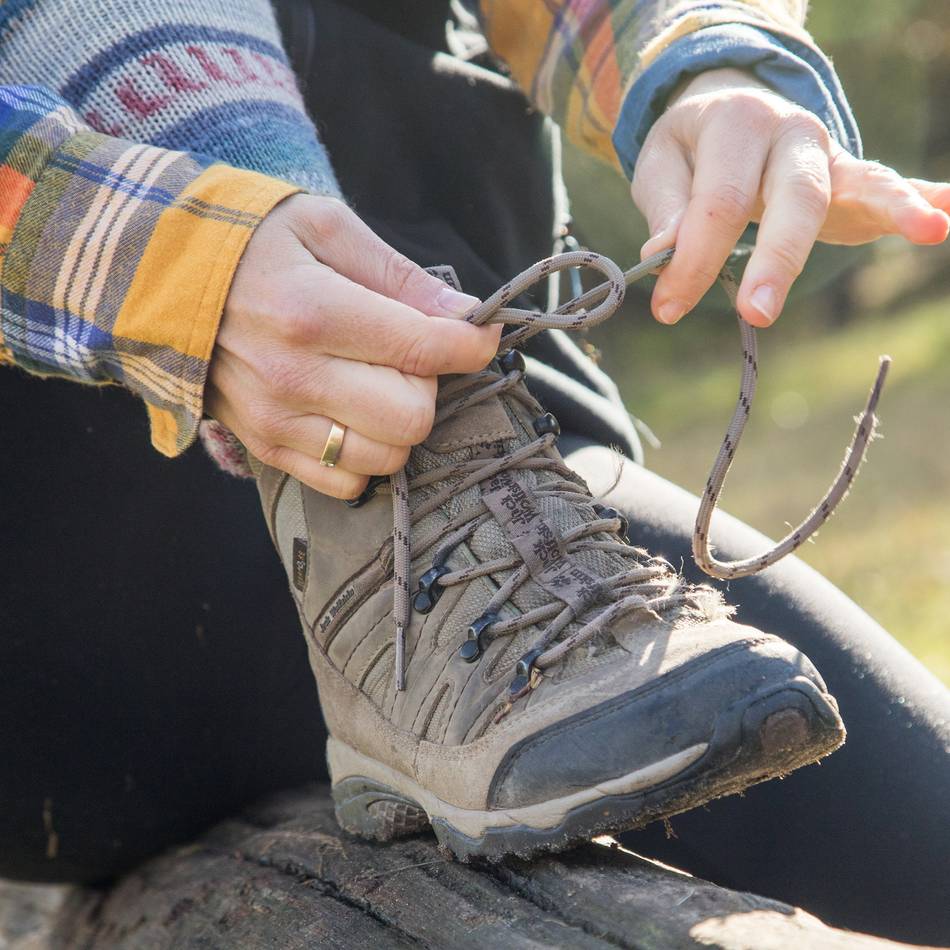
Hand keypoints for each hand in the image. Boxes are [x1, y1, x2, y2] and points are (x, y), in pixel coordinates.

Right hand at [206, 195, 499, 498]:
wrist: (155, 276)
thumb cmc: (249, 240)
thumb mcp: (325, 228)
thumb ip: (399, 276)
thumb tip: (467, 314)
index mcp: (313, 311)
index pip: (423, 349)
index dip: (470, 344)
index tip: (479, 335)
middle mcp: (294, 377)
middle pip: (412, 417)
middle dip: (428, 386)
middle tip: (408, 356)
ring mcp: (276, 421)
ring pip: (386, 458)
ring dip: (398, 423)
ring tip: (375, 383)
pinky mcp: (264, 447)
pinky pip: (346, 484)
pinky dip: (364, 455)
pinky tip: (349, 413)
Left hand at [632, 68, 949, 326]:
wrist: (728, 105)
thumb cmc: (691, 149)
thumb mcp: (662, 165)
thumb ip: (667, 207)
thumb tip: (664, 251)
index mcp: (736, 124)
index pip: (716, 203)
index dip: (692, 261)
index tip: (667, 308)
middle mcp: (790, 132)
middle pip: (792, 197)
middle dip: (776, 259)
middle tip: (756, 313)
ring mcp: (828, 153)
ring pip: (859, 182)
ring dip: (892, 209)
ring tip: (930, 230)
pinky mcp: (849, 177)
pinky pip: (885, 187)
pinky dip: (920, 199)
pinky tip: (945, 217)